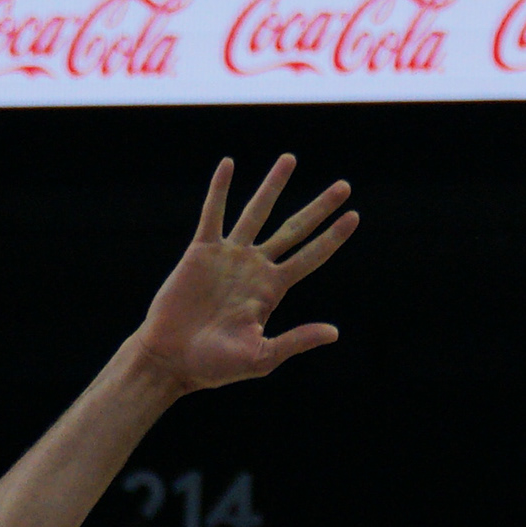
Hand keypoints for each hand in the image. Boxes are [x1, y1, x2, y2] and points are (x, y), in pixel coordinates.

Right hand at [132, 156, 356, 392]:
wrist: (171, 360)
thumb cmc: (214, 367)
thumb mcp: (261, 357)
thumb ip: (296, 341)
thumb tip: (334, 332)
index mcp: (272, 291)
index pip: (311, 257)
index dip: (333, 238)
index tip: (354, 217)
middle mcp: (255, 268)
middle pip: (294, 229)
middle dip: (319, 207)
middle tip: (345, 185)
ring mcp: (229, 256)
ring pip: (257, 212)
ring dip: (274, 186)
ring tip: (290, 159)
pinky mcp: (200, 251)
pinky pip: (213, 213)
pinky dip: (220, 189)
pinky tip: (229, 164)